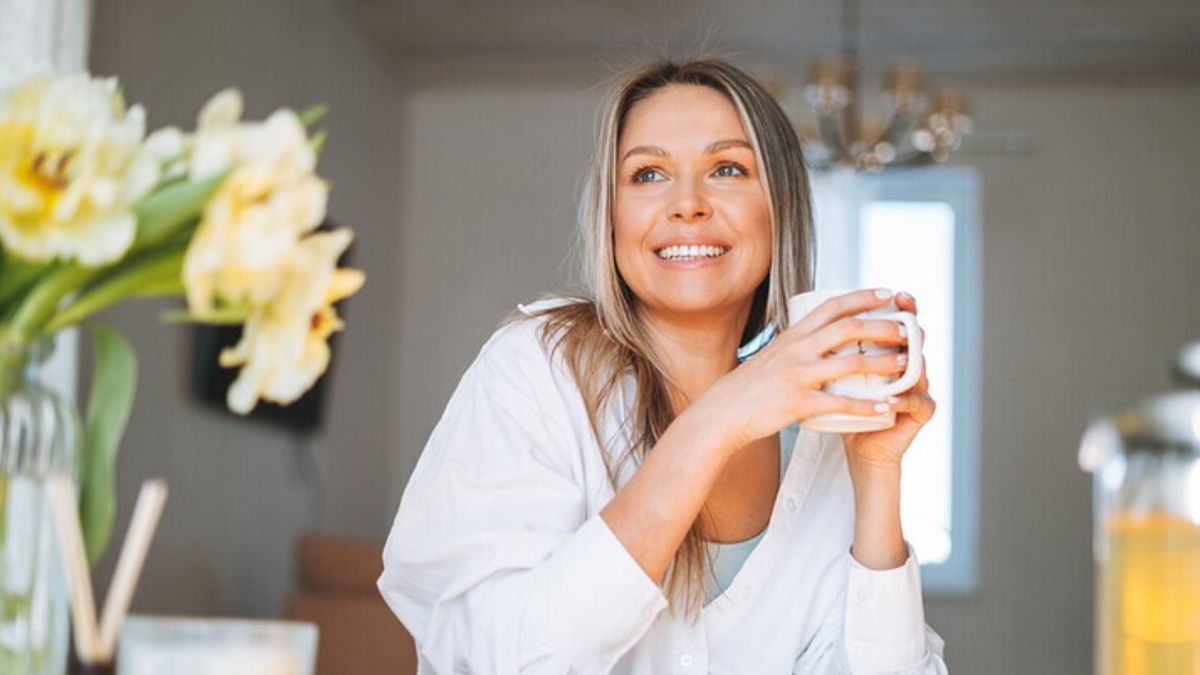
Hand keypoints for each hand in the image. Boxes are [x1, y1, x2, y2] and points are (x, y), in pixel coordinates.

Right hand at [697, 288, 910, 453]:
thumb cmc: (749, 387)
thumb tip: (817, 336)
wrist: (721, 413)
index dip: (862, 297)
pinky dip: (867, 406)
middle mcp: (797, 350)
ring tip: (908, 365)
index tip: (887, 293)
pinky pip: (840, 403)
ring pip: (851, 363)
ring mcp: (797, 375)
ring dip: (884, 363)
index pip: (832, 307)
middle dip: (884, 326)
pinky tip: (886, 409)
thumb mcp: (772, 356)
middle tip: (909, 330)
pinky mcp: (798, 403)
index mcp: (793, 336)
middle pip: (849, 329)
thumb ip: (795, 346)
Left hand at [841, 291, 936, 473]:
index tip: (888, 292)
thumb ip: (832, 350)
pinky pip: (916, 403)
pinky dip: (903, 400)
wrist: (859, 447)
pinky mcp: (919, 413)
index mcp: (890, 352)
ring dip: (909, 360)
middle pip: (915, 339)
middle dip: (909, 324)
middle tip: (903, 311)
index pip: (897, 324)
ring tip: (901, 355)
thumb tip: (809, 318)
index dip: (898, 308)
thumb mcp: (834, 374)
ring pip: (920, 369)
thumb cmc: (844, 408)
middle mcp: (908, 365)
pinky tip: (891, 399)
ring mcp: (918, 388)